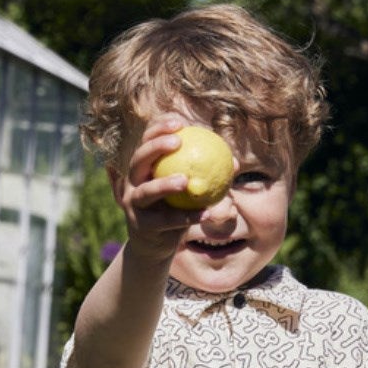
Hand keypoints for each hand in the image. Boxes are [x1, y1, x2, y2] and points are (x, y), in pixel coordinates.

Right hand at [109, 114, 202, 262]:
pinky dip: (186, 217)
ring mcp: (133, 204)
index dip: (159, 128)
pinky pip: (166, 220)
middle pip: (138, 159)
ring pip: (147, 191)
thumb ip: (207, 175)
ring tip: (185, 180)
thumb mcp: (189, 190)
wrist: (156, 245)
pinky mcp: (141, 225)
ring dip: (164, 184)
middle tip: (177, 142)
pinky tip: (204, 213)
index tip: (180, 122)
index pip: (146, 141)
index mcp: (143, 168)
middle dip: (155, 147)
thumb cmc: (176, 210)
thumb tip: (234, 162)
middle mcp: (132, 182)